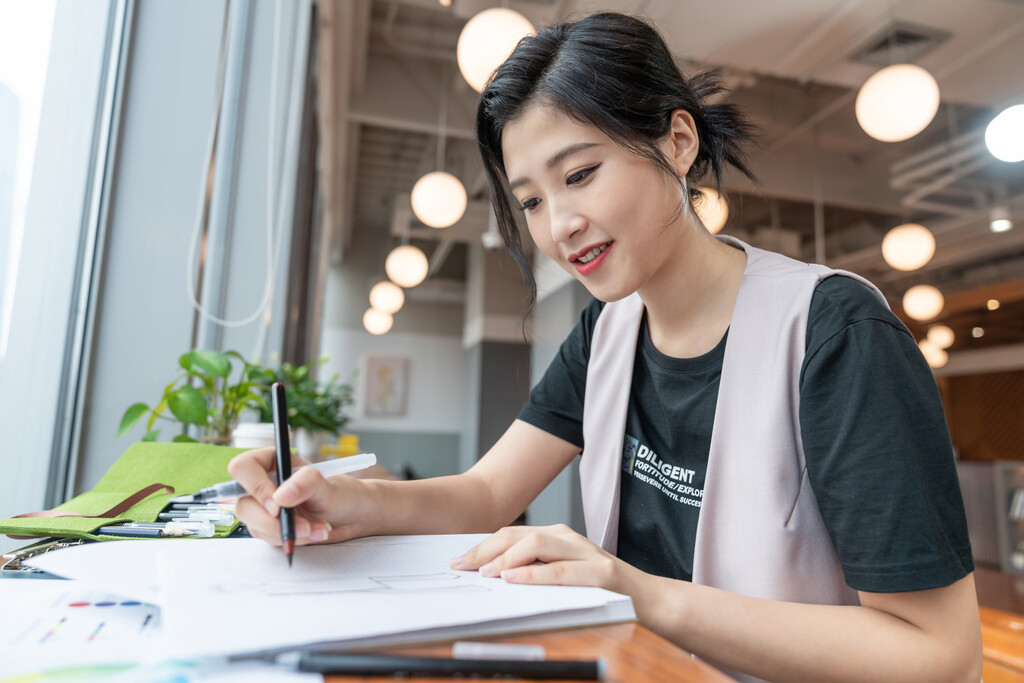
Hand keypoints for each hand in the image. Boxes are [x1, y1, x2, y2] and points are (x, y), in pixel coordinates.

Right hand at [228, 447, 371, 546]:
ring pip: (255, 525)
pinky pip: (268, 538)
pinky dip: (291, 540)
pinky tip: (314, 534)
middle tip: (303, 526)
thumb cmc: (342, 494)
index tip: (277, 506)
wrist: (353, 516)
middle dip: (274, 522)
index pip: (243, 468)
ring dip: (288, 532)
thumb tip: (280, 496)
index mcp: (273, 461)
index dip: (255, 487)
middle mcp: (264, 483)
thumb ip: (307, 484)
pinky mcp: (269, 527)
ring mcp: (264, 507)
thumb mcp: (328, 486)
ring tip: (318, 528)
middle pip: (244, 504)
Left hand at [449, 524, 642, 596]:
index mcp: (558, 537)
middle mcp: (569, 538)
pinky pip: (560, 570)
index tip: (459, 561)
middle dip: (485, 550)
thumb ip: (535, 570)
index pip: (512, 535)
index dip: (482, 547)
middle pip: (518, 535)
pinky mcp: (601, 573)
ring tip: (486, 572)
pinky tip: (514, 579)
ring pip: (537, 544)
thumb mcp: (563, 576)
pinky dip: (533, 574)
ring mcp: (586, 553)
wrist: (651, 600)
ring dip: (506, 558)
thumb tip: (492, 578)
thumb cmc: (603, 592)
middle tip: (462, 566)